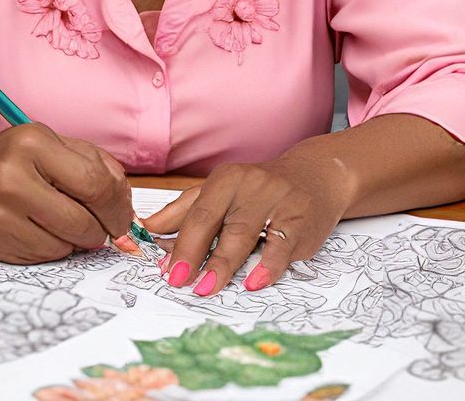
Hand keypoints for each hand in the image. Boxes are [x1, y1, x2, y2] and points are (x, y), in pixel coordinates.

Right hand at [0, 123, 132, 263]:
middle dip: (105, 228)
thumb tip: (125, 200)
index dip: (119, 205)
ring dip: (81, 240)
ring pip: (69, 243)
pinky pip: (47, 255)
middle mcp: (15, 176)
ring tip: (67, 222)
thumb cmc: (6, 160)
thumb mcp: (46, 143)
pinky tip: (43, 230)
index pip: (96, 181)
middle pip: (85, 219)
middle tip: (107, 228)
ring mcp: (2, 212)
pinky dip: (56, 247)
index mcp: (34, 142)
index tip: (124, 215)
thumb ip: (91, 162)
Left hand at [143, 153, 354, 296]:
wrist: (315, 177)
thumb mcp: (221, 192)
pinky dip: (268, 265)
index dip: (180, 243)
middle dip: (195, 254)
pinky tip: (255, 282)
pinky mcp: (300, 218)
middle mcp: (248, 185)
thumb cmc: (259, 191)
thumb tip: (149, 231)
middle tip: (180, 282)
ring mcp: (275, 200)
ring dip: (224, 264)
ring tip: (207, 287)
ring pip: (244, 234)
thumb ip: (185, 211)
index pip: (197, 213)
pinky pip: (282, 244)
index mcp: (225, 179)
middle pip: (216, 222)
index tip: (165, 271)